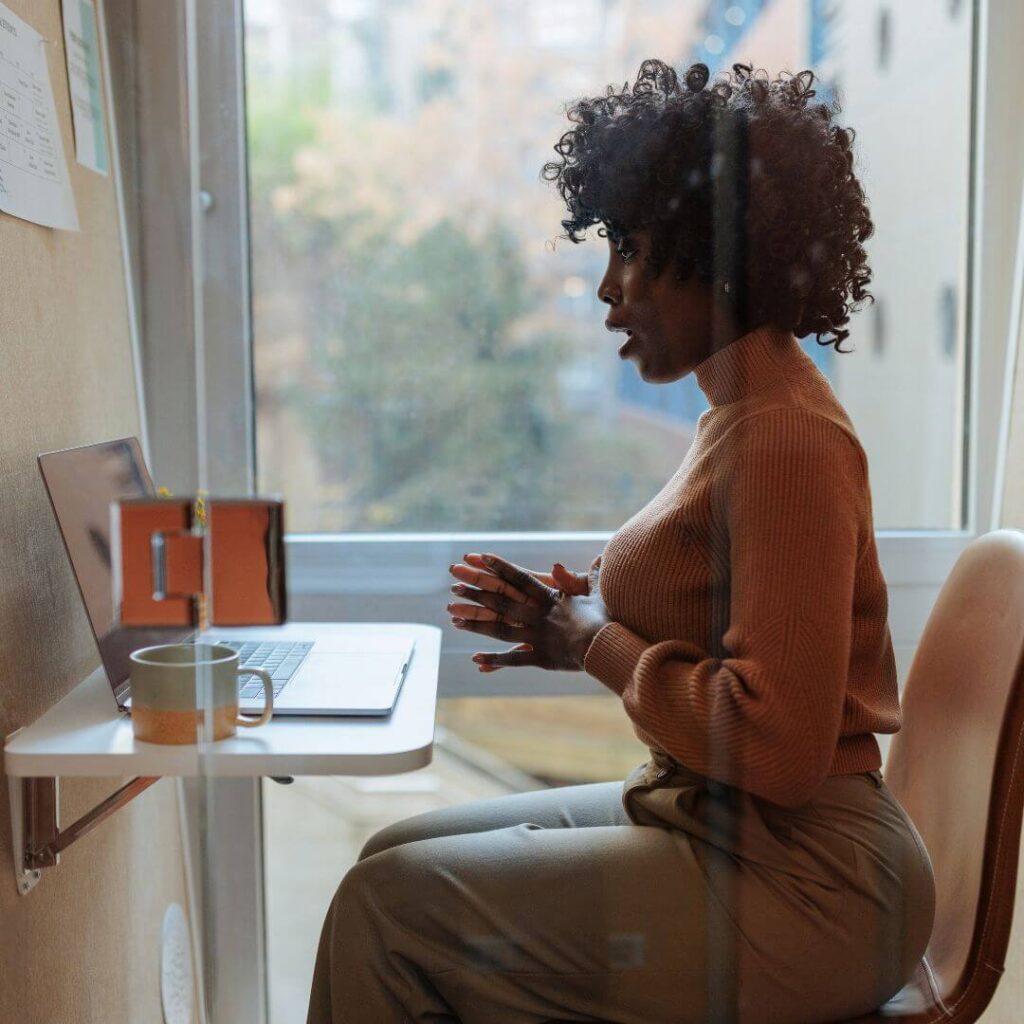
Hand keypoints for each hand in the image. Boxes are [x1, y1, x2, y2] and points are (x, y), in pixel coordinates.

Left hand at [447, 553, 609, 671]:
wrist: (607, 648)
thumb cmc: (605, 620)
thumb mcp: (599, 594)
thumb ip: (593, 577)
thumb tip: (599, 556)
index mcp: (550, 598)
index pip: (520, 578)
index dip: (500, 567)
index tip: (481, 557)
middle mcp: (537, 615)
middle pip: (501, 602)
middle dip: (476, 593)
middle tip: (454, 586)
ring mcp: (536, 636)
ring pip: (499, 629)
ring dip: (475, 624)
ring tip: (454, 619)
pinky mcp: (539, 657)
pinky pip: (513, 659)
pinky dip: (493, 660)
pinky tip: (475, 659)